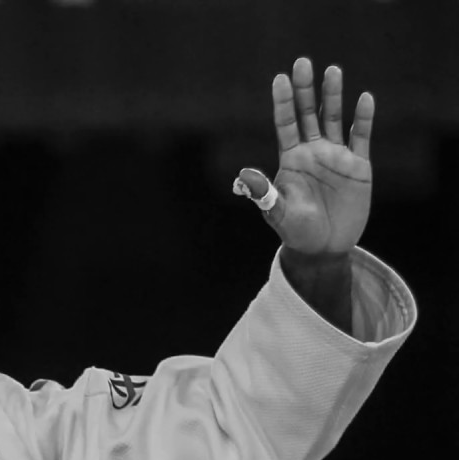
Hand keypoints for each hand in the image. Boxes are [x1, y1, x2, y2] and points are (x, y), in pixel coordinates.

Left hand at [237, 58, 373, 255]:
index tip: (279, 78)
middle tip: (303, 62)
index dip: (283, 102)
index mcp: (290, 159)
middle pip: (308, 114)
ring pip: (334, 119)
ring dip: (334, 95)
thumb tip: (245, 176)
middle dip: (305, 89)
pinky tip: (364, 99)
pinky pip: (360, 137)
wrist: (324, 247)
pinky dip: (363, 119)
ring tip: (333, 70)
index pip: (285, 123)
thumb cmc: (296, 231)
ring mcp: (335, 156)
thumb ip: (265, 194)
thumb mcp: (278, 213)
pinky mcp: (358, 166)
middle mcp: (312, 152)